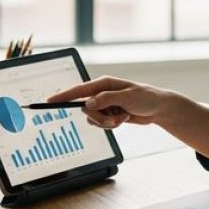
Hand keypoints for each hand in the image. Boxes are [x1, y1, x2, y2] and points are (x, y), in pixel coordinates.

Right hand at [49, 76, 171, 128]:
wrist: (158, 108)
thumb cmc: (145, 97)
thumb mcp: (127, 97)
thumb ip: (107, 99)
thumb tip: (88, 103)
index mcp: (104, 83)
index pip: (79, 90)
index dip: (64, 95)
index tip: (50, 101)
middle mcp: (101, 93)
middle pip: (86, 109)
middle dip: (100, 118)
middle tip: (116, 118)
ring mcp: (105, 104)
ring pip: (93, 119)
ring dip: (108, 122)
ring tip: (123, 117)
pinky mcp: (109, 114)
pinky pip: (101, 124)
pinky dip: (112, 125)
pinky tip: (124, 119)